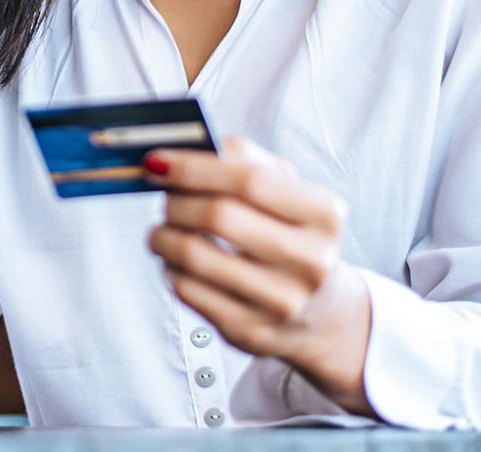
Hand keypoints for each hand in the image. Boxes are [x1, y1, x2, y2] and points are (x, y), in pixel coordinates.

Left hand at [144, 138, 373, 413]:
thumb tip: (181, 149)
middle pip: (219, 216)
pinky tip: (176, 262)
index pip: (250, 180)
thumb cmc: (291, 234)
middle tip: (163, 198)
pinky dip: (170, 268)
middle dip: (176, 201)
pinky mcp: (251, 331)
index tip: (156, 160)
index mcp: (325, 213)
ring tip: (162, 230)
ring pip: (195, 256)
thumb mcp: (286, 190)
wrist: (320, 312)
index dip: (194, 167)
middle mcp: (312, 260)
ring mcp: (283, 302)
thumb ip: (243, 159)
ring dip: (163, 235)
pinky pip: (188, 290)